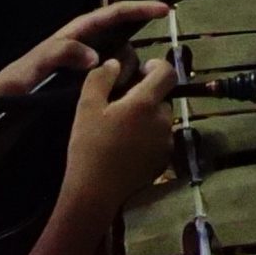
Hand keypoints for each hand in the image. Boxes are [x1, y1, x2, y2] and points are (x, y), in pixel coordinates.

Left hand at [0, 1, 164, 101]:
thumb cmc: (12, 88)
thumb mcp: (30, 68)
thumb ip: (59, 54)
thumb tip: (96, 57)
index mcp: (73, 35)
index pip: (112, 14)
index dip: (139, 9)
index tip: (164, 11)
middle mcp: (85, 48)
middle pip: (123, 42)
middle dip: (130, 58)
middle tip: (121, 83)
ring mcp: (88, 69)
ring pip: (122, 65)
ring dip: (125, 79)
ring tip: (113, 98)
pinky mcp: (89, 89)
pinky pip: (115, 85)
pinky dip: (122, 92)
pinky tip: (118, 106)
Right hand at [61, 55, 179, 211]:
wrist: (95, 191)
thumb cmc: (89, 146)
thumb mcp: (87, 106)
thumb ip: (101, 78)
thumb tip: (115, 63)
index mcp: (146, 103)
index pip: (167, 72)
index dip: (157, 65)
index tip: (141, 70)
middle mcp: (163, 121)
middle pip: (163, 97)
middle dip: (147, 95)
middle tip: (122, 103)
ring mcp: (166, 143)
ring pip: (161, 119)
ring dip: (148, 117)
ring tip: (123, 127)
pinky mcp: (163, 161)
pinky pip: (160, 140)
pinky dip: (149, 137)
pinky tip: (127, 147)